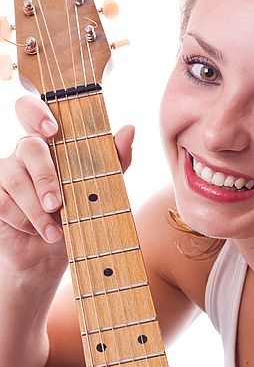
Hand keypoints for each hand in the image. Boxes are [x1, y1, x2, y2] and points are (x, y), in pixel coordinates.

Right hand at [0, 95, 134, 273]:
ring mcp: (6, 172)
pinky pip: (3, 201)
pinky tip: (38, 231)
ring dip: (38, 211)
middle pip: (28, 146)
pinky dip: (24, 221)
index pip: (33, 111)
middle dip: (46, 178)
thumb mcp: (102, 189)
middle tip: (57, 204)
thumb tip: (129, 129)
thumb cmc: (79, 216)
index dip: (37, 112)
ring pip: (16, 179)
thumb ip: (114, 161)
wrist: (54, 254)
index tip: (52, 129)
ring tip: (55, 233)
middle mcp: (26, 153)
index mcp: (51, 144)